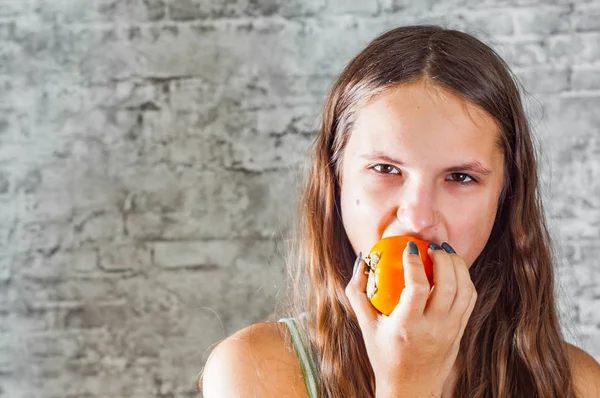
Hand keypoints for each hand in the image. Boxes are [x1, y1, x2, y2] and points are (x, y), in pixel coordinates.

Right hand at [345, 242, 477, 397]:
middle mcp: (433, 328)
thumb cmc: (383, 355)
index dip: (415, 263)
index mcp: (407, 326)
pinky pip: (469, 299)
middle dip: (444, 258)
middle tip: (432, 245)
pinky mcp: (460, 331)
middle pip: (448, 285)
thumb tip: (361, 260)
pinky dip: (464, 279)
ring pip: (465, 290)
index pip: (417, 288)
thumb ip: (357, 291)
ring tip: (444, 252)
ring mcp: (451, 330)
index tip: (409, 247)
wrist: (410, 388)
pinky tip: (452, 269)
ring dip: (458, 265)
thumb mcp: (365, 325)